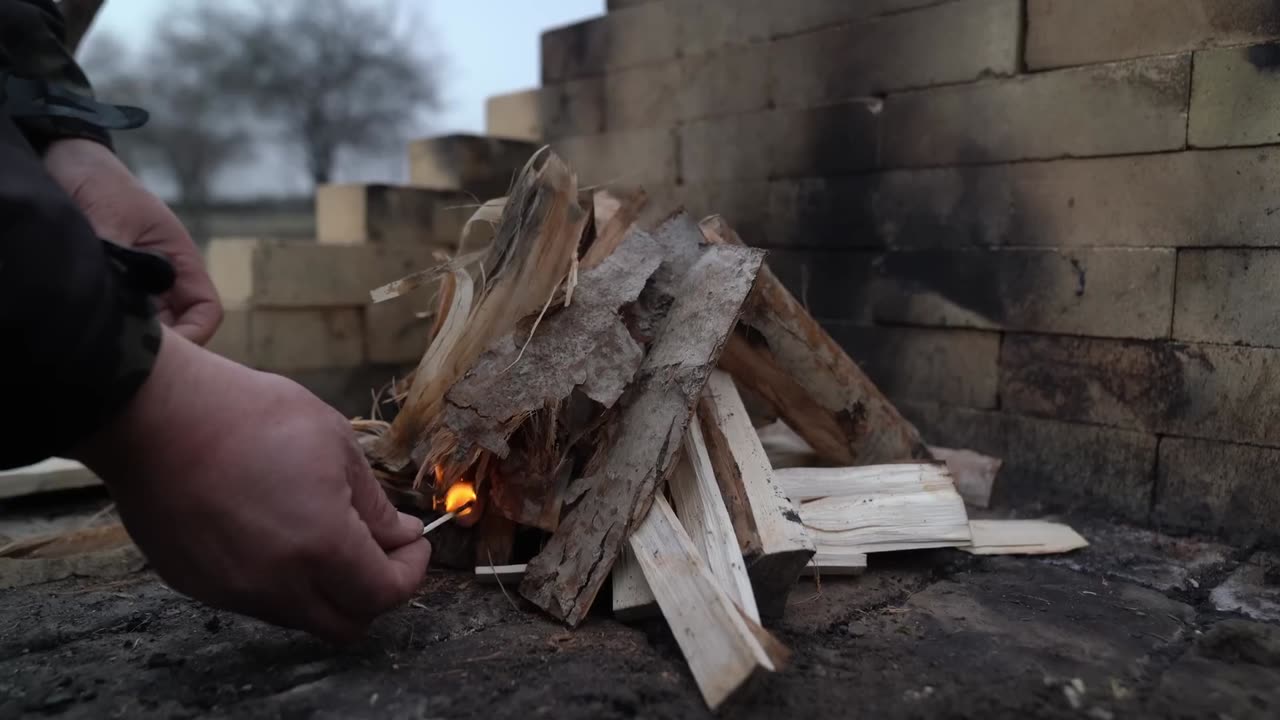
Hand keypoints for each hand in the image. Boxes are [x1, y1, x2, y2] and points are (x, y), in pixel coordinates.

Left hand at [42, 138, 222, 345]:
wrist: (65, 158)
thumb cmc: (98, 183)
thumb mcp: (113, 222)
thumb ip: (123, 264)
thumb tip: (125, 304)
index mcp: (180, 262)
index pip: (206, 312)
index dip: (193, 337)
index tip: (163, 351)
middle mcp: (165, 278)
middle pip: (179, 328)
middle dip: (162, 344)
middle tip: (127, 351)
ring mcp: (139, 282)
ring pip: (150, 324)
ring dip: (134, 332)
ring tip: (106, 335)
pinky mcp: (114, 283)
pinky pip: (124, 314)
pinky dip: (114, 322)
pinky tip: (91, 320)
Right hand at [73, 328, 431, 642]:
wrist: (155, 414)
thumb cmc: (248, 415)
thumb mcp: (335, 444)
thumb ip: (373, 504)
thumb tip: (400, 535)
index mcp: (321, 546)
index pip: (384, 594)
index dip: (410, 571)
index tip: (412, 543)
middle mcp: (277, 583)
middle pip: (347, 623)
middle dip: (373, 591)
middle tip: (379, 549)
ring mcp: (233, 590)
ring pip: (302, 615)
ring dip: (326, 587)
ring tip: (323, 532)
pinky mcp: (199, 585)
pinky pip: (256, 601)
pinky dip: (281, 580)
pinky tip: (275, 533)